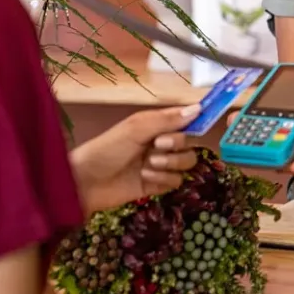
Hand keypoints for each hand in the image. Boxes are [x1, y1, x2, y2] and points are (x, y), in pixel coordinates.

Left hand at [70, 104, 200, 212]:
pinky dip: (163, 180)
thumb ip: (167, 120)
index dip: (196, 120)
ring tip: (149, 165)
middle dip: (176, 145)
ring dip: (171, 163)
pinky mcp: (157, 186)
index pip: (184, 119)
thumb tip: (198, 108)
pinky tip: (145, 178)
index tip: (207, 120)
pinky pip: (176, 181)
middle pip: (189, 143)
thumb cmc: (107, 148)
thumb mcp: (136, 128)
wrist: (86, 182)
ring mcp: (159, 165)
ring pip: (186, 163)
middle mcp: (160, 143)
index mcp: (155, 124)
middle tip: (157, 146)